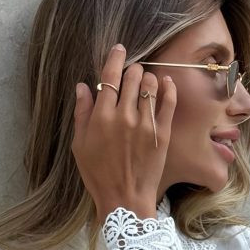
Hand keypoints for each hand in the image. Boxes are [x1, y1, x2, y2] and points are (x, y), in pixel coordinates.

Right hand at [72, 43, 176, 222]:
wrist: (125, 200)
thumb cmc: (98, 175)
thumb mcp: (80, 146)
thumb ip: (82, 114)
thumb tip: (83, 86)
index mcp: (102, 117)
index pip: (110, 77)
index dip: (115, 58)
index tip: (119, 49)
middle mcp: (124, 116)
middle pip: (132, 76)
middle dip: (132, 69)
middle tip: (132, 72)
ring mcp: (146, 124)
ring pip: (151, 85)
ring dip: (148, 77)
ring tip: (146, 81)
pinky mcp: (163, 133)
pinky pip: (169, 101)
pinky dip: (168, 88)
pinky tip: (166, 83)